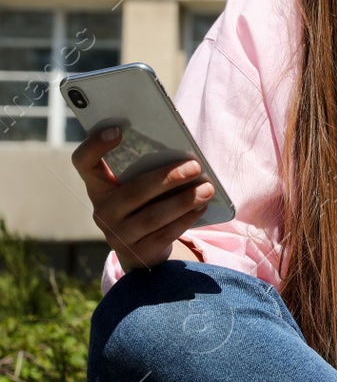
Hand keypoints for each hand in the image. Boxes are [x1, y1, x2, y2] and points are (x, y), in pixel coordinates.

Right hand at [71, 127, 211, 268]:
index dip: (94, 145)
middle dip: (167, 178)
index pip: (84, 162)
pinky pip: (164, 233)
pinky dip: (186, 218)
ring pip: (153, 216)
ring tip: (207, 188)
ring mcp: (117, 234)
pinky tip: (202, 206)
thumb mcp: (138, 186)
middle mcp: (102, 210)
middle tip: (195, 166)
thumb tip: (180, 153)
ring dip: (184, 201)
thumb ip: (146, 170)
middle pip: (133, 191)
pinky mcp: (137, 252)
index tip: (117, 130)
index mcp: (99, 186)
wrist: (142, 247)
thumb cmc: (145, 204)